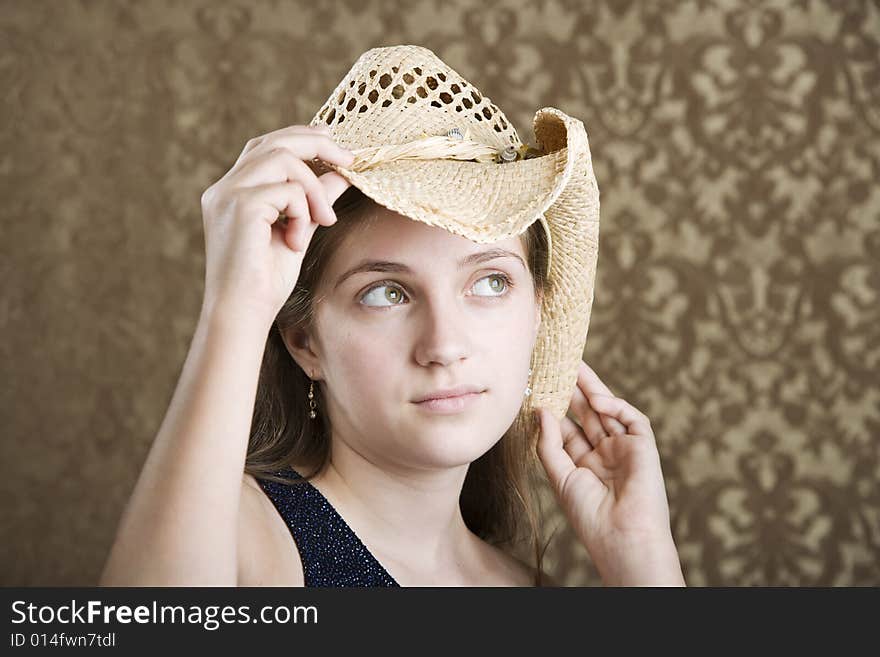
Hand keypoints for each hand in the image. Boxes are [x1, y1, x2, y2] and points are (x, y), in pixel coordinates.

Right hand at [199, 123, 354, 324]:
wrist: (242, 314)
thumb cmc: (264, 282)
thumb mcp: (298, 230)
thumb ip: (315, 200)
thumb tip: (342, 174)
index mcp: (233, 191)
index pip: (266, 146)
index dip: (302, 139)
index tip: (337, 148)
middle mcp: (225, 187)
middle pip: (275, 140)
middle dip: (318, 143)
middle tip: (350, 160)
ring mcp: (228, 194)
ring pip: (284, 159)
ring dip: (314, 188)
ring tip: (323, 220)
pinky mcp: (239, 206)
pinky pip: (288, 190)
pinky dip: (302, 212)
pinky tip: (295, 241)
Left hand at [535, 360, 684, 584]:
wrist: (622, 537)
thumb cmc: (589, 515)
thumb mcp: (560, 476)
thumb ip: (549, 442)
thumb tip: (541, 410)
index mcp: (583, 464)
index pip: (568, 428)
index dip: (555, 406)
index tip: (539, 385)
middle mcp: (604, 454)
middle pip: (587, 414)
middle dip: (574, 389)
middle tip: (559, 363)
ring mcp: (625, 449)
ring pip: (608, 410)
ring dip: (592, 388)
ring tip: (575, 365)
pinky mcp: (644, 447)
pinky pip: (632, 418)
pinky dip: (616, 406)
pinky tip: (598, 400)